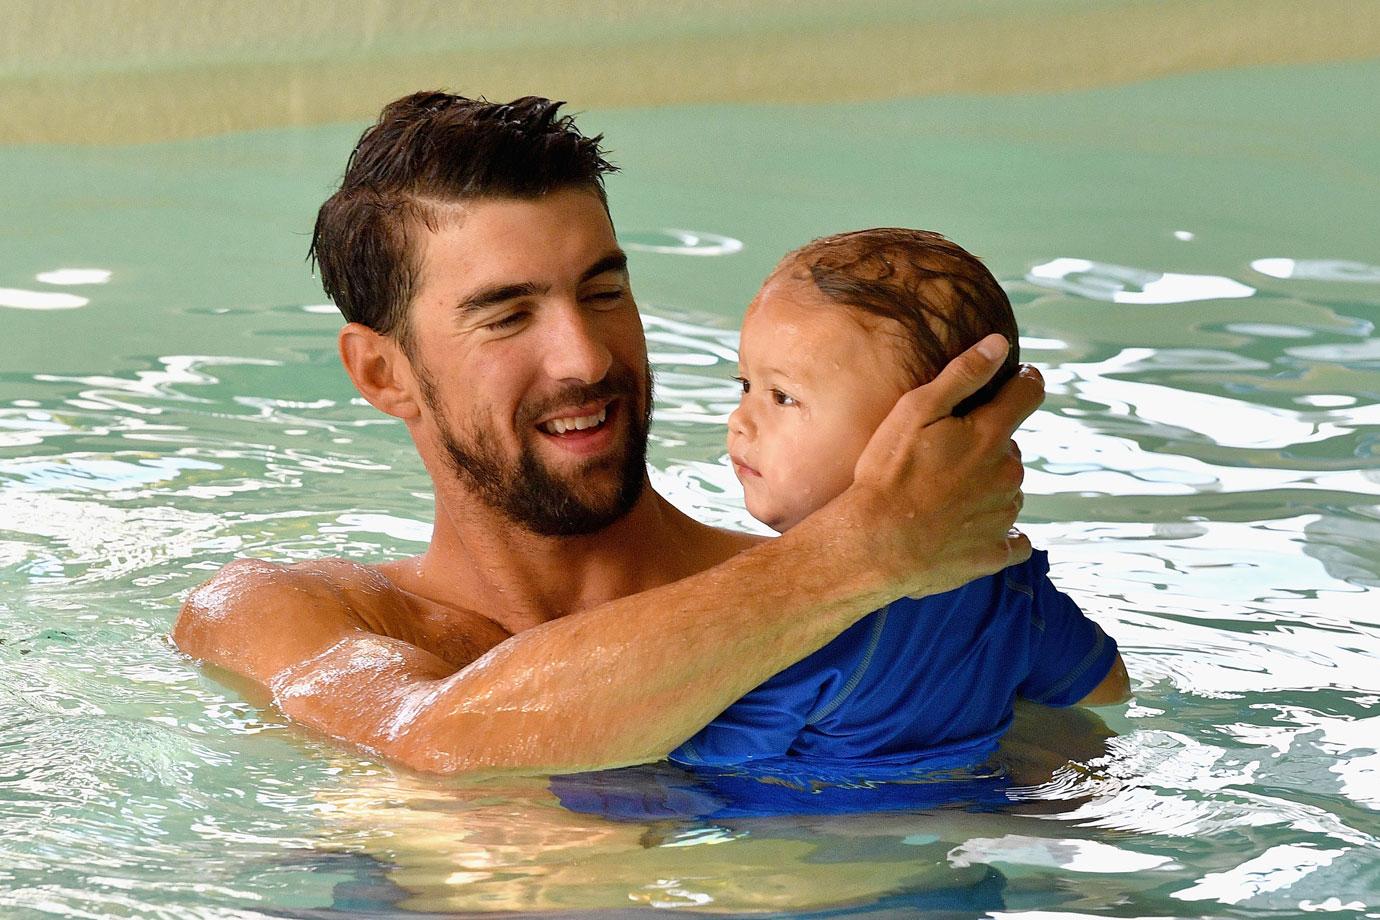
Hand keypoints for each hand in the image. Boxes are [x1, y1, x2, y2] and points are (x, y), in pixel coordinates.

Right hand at [842, 334, 1042, 597]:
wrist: (874, 543)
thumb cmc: (888, 474)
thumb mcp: (916, 411)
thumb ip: (962, 374)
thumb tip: (1000, 344)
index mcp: (991, 435)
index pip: (1028, 393)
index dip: (1022, 383)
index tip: (1012, 383)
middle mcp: (1008, 474)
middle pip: (1011, 446)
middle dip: (987, 444)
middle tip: (943, 455)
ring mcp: (1003, 515)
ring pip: (1007, 488)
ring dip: (986, 485)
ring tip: (942, 494)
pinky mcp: (994, 551)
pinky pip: (1012, 538)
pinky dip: (997, 531)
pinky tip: (968, 529)